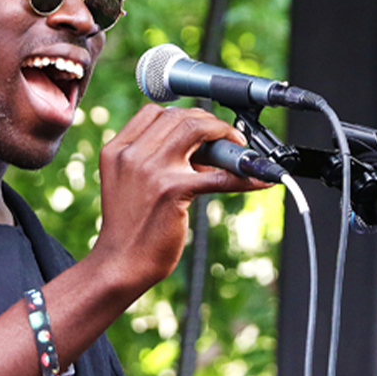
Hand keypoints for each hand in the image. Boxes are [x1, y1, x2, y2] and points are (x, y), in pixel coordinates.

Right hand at [89, 104, 265, 300]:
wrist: (121, 263)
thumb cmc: (128, 227)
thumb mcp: (129, 183)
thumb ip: (153, 161)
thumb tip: (203, 152)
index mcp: (116, 150)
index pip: (152, 112)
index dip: (182, 115)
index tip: (199, 128)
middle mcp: (131, 155)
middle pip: (178, 116)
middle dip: (208, 123)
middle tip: (226, 138)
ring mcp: (151, 170)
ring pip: (196, 128)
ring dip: (223, 134)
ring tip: (236, 150)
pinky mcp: (173, 190)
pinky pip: (219, 174)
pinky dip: (244, 174)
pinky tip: (260, 179)